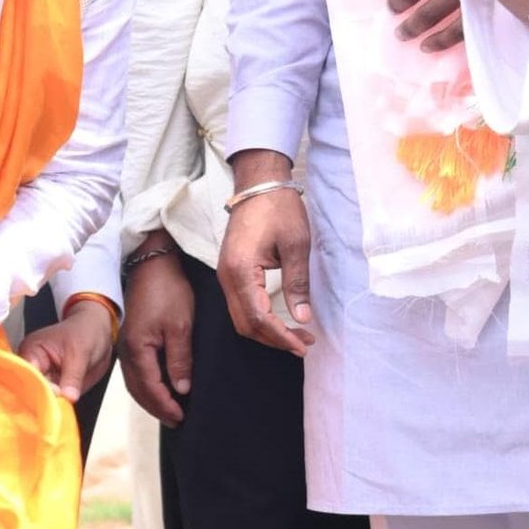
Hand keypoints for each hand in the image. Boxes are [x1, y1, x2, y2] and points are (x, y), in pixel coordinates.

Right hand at [21, 298, 115, 403]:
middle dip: (42, 400)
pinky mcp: (54, 386)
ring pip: (40, 397)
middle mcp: (33, 365)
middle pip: (30, 388)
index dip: (36, 387)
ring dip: (49, 405)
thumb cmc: (86, 333)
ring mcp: (44, 377)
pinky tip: (61, 412)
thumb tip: (68, 397)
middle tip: (55, 410)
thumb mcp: (80, 353)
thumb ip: (73, 377)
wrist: (98, 332)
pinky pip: (52, 399)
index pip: (27, 373)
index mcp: (32, 350)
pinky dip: (57, 406)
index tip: (51, 398)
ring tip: (57, 414)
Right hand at [119, 246, 195, 424]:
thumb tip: (181, 389)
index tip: (182, 416)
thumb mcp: (180, 326)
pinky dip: (146, 384)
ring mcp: (125, 344)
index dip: (166, 405)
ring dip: (150, 398)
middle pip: (138, 390)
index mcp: (137, 350)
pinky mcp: (129, 338)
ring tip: (168, 409)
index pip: (151, 388)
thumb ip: (179, 359)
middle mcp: (126, 351)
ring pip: (134, 382)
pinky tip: (158, 386)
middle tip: (176, 420)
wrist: (152, 264)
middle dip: (156, 407)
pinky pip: (135, 370)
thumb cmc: (168, 291)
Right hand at [217, 151, 312, 355]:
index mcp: (240, 271)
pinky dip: (259, 319)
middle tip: (303, 344)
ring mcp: (225, 274)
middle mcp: (226, 277)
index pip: (258, 317)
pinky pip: (240, 305)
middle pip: (245, 324)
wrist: (259, 184)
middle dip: (274, 339)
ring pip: (241, 318)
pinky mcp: (230, 271)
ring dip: (266, 331)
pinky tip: (278, 320)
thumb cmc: (279, 209)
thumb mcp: (295, 245)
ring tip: (295, 336)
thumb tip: (302, 317)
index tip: (303, 345)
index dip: (280, 336)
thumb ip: (297, 284)